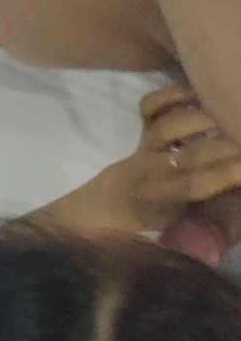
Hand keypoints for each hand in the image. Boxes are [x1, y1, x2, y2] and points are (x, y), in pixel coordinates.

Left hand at [129, 85, 240, 263]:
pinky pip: (148, 107)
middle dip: (222, 147)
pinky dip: (167, 95)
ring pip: (167, 128)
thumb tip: (221, 245)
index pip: (194, 186)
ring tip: (222, 120)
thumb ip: (212, 227)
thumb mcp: (185, 225)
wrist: (115, 205)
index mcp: (165, 201)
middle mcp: (152, 173)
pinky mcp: (143, 130)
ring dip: (198, 120)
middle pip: (188, 156)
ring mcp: (146, 149)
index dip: (224, 176)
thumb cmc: (161, 218)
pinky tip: (191, 95)